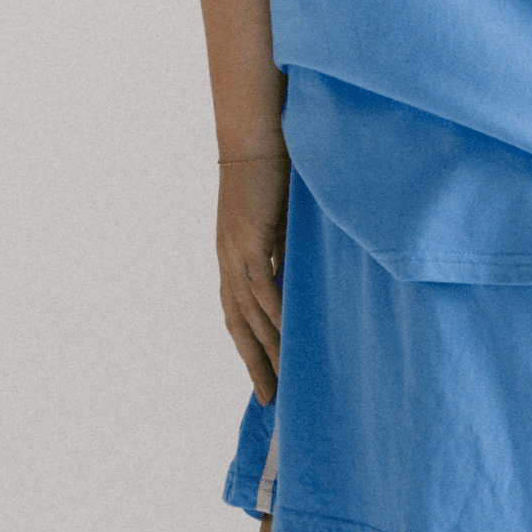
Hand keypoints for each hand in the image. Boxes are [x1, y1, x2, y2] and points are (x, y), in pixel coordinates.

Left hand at [216, 150, 289, 404]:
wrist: (257, 133)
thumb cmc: (273, 168)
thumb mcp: (279, 218)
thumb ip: (285, 248)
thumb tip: (303, 276)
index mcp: (232, 256)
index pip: (237, 315)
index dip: (248, 349)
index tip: (266, 380)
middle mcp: (228, 260)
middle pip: (239, 324)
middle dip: (255, 362)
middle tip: (274, 398)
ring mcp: (236, 250)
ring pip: (251, 313)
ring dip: (269, 347)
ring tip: (289, 378)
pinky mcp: (250, 238)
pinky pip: (265, 287)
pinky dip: (276, 314)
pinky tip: (291, 336)